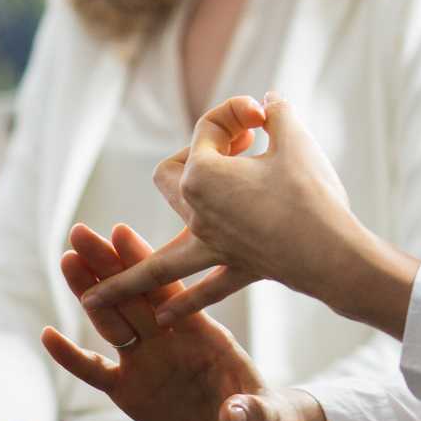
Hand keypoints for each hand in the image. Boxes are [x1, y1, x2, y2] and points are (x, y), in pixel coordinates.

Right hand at [41, 223, 330, 420]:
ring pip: (111, 322)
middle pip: (133, 296)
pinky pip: (95, 370)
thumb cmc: (261, 417)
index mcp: (204, 335)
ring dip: (89, 293)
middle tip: (80, 232)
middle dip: (107, 265)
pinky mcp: (130, 390)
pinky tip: (48, 334)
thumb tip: (233, 417)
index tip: (121, 231)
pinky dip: (71, 355)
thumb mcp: (262, 416)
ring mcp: (147, 363)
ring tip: (68, 260)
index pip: (168, 291)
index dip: (145, 262)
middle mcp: (170, 341)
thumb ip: (248, 413)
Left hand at [82, 94, 414, 333]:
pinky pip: (202, 290)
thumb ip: (277, 115)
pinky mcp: (237, 268)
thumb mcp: (294, 137)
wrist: (328, 248)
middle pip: (170, 176)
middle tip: (235, 147)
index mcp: (203, 174)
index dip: (237, 112)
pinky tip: (162, 317)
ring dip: (127, 277)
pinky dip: (182, 302)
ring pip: (159, 262)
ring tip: (93, 296)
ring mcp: (212, 245)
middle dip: (189, 157)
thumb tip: (269, 103)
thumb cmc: (309, 188)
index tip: (265, 115)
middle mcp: (197, 212)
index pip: (209, 129)